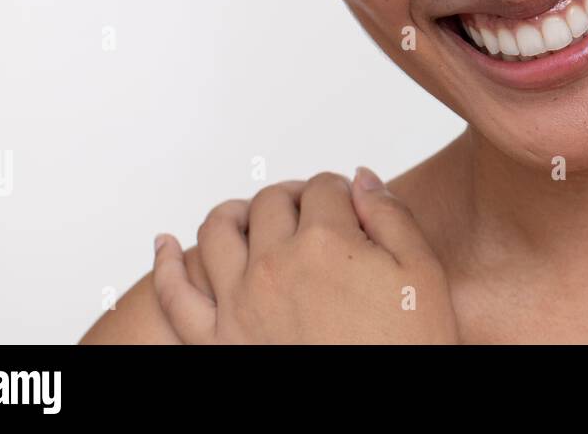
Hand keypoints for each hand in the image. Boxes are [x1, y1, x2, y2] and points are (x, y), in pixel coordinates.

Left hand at [152, 168, 459, 343]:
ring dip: (235, 213)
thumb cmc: (407, 348)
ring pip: (217, 231)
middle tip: (314, 211)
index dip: (342, 191)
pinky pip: (175, 295)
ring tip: (252, 216)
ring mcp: (239, 303)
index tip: (352, 205)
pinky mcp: (216, 340)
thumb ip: (393, 216)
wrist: (381, 417)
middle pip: (271, 201)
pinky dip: (165, 264)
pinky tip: (165, 245)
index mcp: (328, 242)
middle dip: (295, 196)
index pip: (325, 186)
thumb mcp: (422, 274)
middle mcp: (275, 265)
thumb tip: (363, 179)